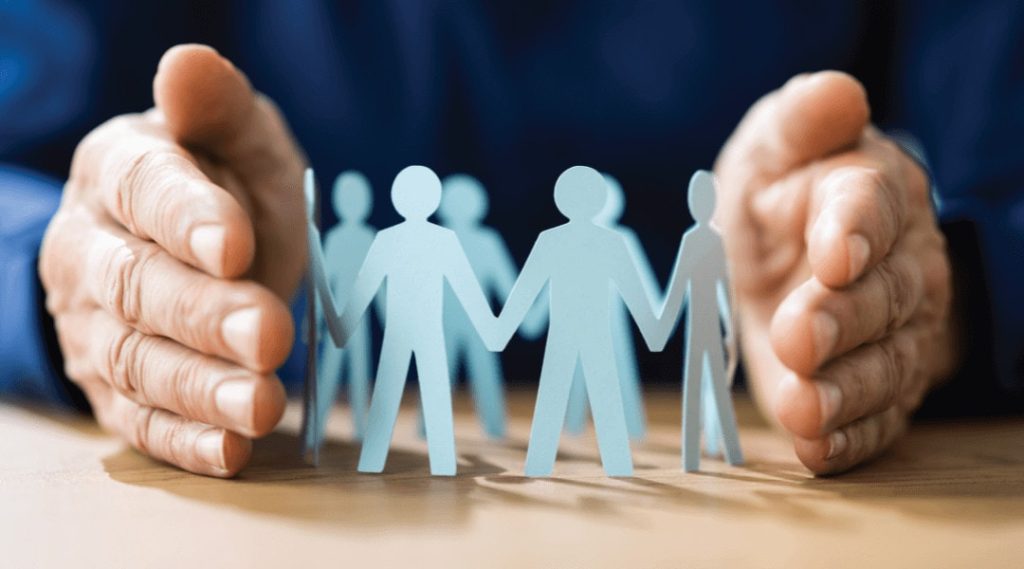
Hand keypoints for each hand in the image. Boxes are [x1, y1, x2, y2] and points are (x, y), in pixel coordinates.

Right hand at [39, 45, 305, 476]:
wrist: (193, 245)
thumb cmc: (222, 181)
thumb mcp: (234, 134)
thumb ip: (216, 105)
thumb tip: (186, 62)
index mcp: (118, 173)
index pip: (142, 191)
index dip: (186, 218)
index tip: (235, 242)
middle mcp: (90, 251)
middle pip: (138, 287)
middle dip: (205, 315)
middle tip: (268, 333)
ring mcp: (94, 327)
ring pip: (138, 362)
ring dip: (202, 389)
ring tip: (264, 403)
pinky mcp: (115, 388)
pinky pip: (143, 421)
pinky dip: (187, 440)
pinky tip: (233, 451)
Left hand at [714, 72, 956, 473]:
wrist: (789, 252)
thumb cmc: (781, 192)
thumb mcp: (775, 147)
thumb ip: (801, 122)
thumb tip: (833, 92)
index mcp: (869, 193)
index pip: (872, 204)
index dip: (856, 227)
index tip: (834, 251)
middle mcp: (896, 266)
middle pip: (882, 296)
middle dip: (841, 319)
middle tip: (799, 335)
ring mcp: (893, 333)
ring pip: (882, 366)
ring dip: (843, 392)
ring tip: (804, 409)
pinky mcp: (872, 387)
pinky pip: (872, 418)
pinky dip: (847, 439)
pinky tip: (817, 449)